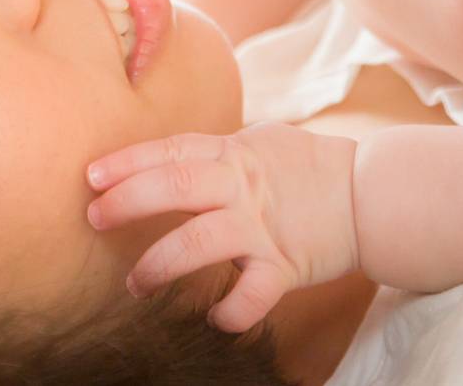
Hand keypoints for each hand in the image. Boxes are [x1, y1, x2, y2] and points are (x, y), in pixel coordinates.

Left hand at [85, 124, 358, 332]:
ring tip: (134, 285)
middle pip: (174, 186)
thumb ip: (214, 151)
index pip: (169, 150)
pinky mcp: (286, 264)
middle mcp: (242, 186)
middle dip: (128, 201)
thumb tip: (165, 157)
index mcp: (231, 153)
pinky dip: (231, 311)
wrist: (371, 193)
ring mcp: (262, 226)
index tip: (91, 176)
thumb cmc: (306, 167)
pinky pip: (253, 294)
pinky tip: (213, 318)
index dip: (127, 162)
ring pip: (199, 242)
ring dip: (160, 265)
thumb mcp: (257, 143)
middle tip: (94, 218)